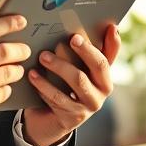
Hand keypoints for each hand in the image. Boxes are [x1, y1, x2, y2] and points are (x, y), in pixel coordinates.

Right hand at [0, 16, 29, 136]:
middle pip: (5, 51)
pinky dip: (6, 87)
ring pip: (8, 73)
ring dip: (17, 69)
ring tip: (16, 68)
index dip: (10, 23)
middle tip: (25, 49)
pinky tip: (1, 85)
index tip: (20, 21)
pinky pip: (3, 93)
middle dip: (21, 48)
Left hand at [21, 24, 119, 145]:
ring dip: (59, 66)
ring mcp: (90, 105)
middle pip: (99, 65)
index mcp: (104, 74)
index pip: (112, 54)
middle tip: (70, 38)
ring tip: (42, 56)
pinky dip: (44, 85)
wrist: (47, 120)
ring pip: (78, 81)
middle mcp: (103, 90)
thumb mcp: (69, 68)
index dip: (113, 41)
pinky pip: (59, 98)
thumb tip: (74, 25)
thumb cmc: (59, 86)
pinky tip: (32, 75)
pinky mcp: (74, 118)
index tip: (110, 27)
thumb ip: (76, 51)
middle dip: (86, 50)